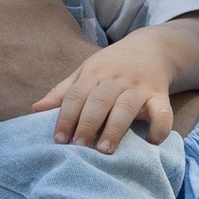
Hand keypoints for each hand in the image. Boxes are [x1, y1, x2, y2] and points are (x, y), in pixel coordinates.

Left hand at [36, 39, 178, 152]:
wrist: (152, 48)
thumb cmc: (111, 66)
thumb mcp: (85, 72)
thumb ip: (63, 92)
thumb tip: (35, 109)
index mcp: (94, 74)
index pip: (76, 95)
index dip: (66, 117)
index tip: (58, 139)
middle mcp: (116, 80)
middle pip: (99, 101)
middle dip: (87, 124)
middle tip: (78, 147)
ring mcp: (139, 88)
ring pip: (126, 107)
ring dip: (115, 129)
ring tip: (104, 150)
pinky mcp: (160, 95)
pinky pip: (162, 112)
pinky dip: (159, 128)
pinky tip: (150, 142)